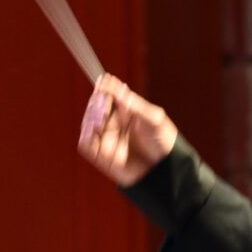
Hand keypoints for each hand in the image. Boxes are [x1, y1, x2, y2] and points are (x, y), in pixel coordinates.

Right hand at [77, 74, 176, 188]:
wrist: (165, 169)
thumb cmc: (163, 142)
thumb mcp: (153, 118)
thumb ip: (131, 103)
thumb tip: (110, 82)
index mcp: (127, 112)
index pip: (109, 96)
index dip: (104, 89)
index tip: (102, 83)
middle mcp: (115, 123)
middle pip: (96, 108)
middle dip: (97, 103)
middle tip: (103, 99)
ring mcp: (108, 139)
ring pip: (88, 124)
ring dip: (91, 118)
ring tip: (101, 116)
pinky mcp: (101, 156)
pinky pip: (86, 144)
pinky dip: (86, 135)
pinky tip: (91, 128)